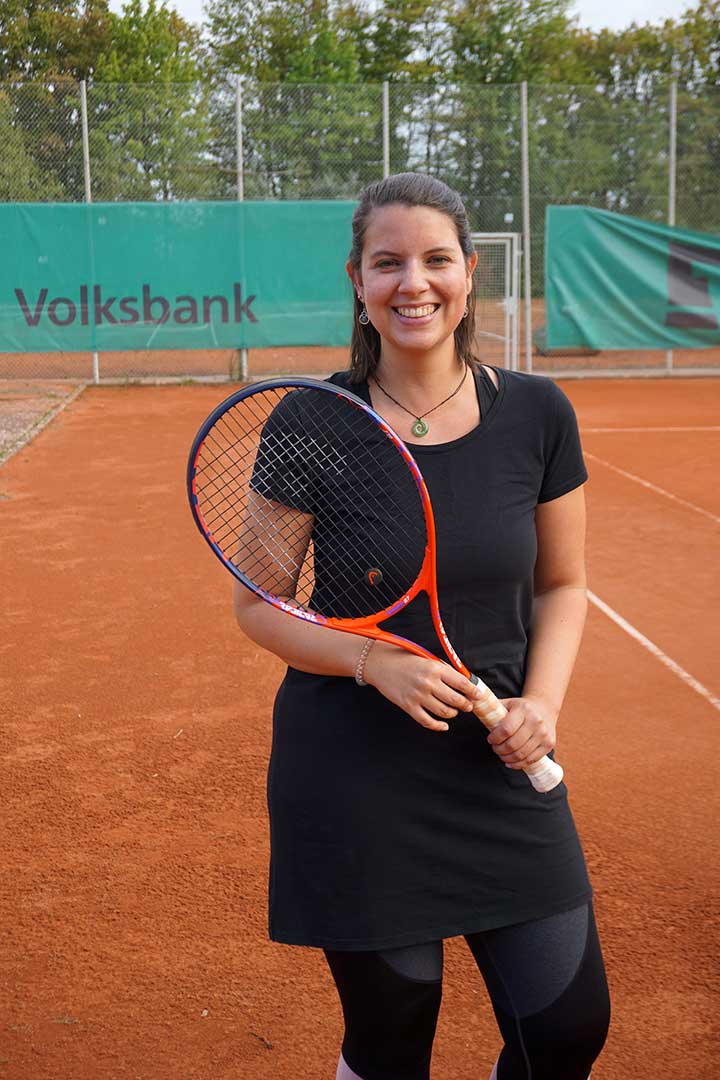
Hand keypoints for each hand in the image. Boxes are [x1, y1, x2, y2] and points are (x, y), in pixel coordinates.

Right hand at [363, 642, 479, 731]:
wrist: (381, 664)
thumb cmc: (405, 660)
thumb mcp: (427, 660)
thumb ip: (443, 671)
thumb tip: (463, 683)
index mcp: (435, 668)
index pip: (461, 683)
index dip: (473, 691)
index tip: (478, 695)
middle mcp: (428, 682)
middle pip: (455, 700)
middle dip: (466, 705)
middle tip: (468, 706)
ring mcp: (418, 696)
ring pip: (444, 712)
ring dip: (453, 714)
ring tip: (454, 711)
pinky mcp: (409, 706)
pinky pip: (428, 721)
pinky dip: (438, 726)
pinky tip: (444, 725)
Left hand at [485, 696, 557, 768]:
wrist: (544, 707)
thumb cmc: (520, 707)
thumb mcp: (507, 703)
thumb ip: (491, 707)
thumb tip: (470, 706)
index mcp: (523, 709)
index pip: (506, 729)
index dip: (495, 738)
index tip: (490, 740)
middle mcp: (535, 721)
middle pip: (513, 744)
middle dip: (499, 750)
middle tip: (495, 748)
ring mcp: (544, 733)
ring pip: (522, 754)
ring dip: (507, 758)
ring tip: (502, 755)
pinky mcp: (549, 744)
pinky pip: (531, 760)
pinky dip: (518, 764)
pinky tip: (510, 762)